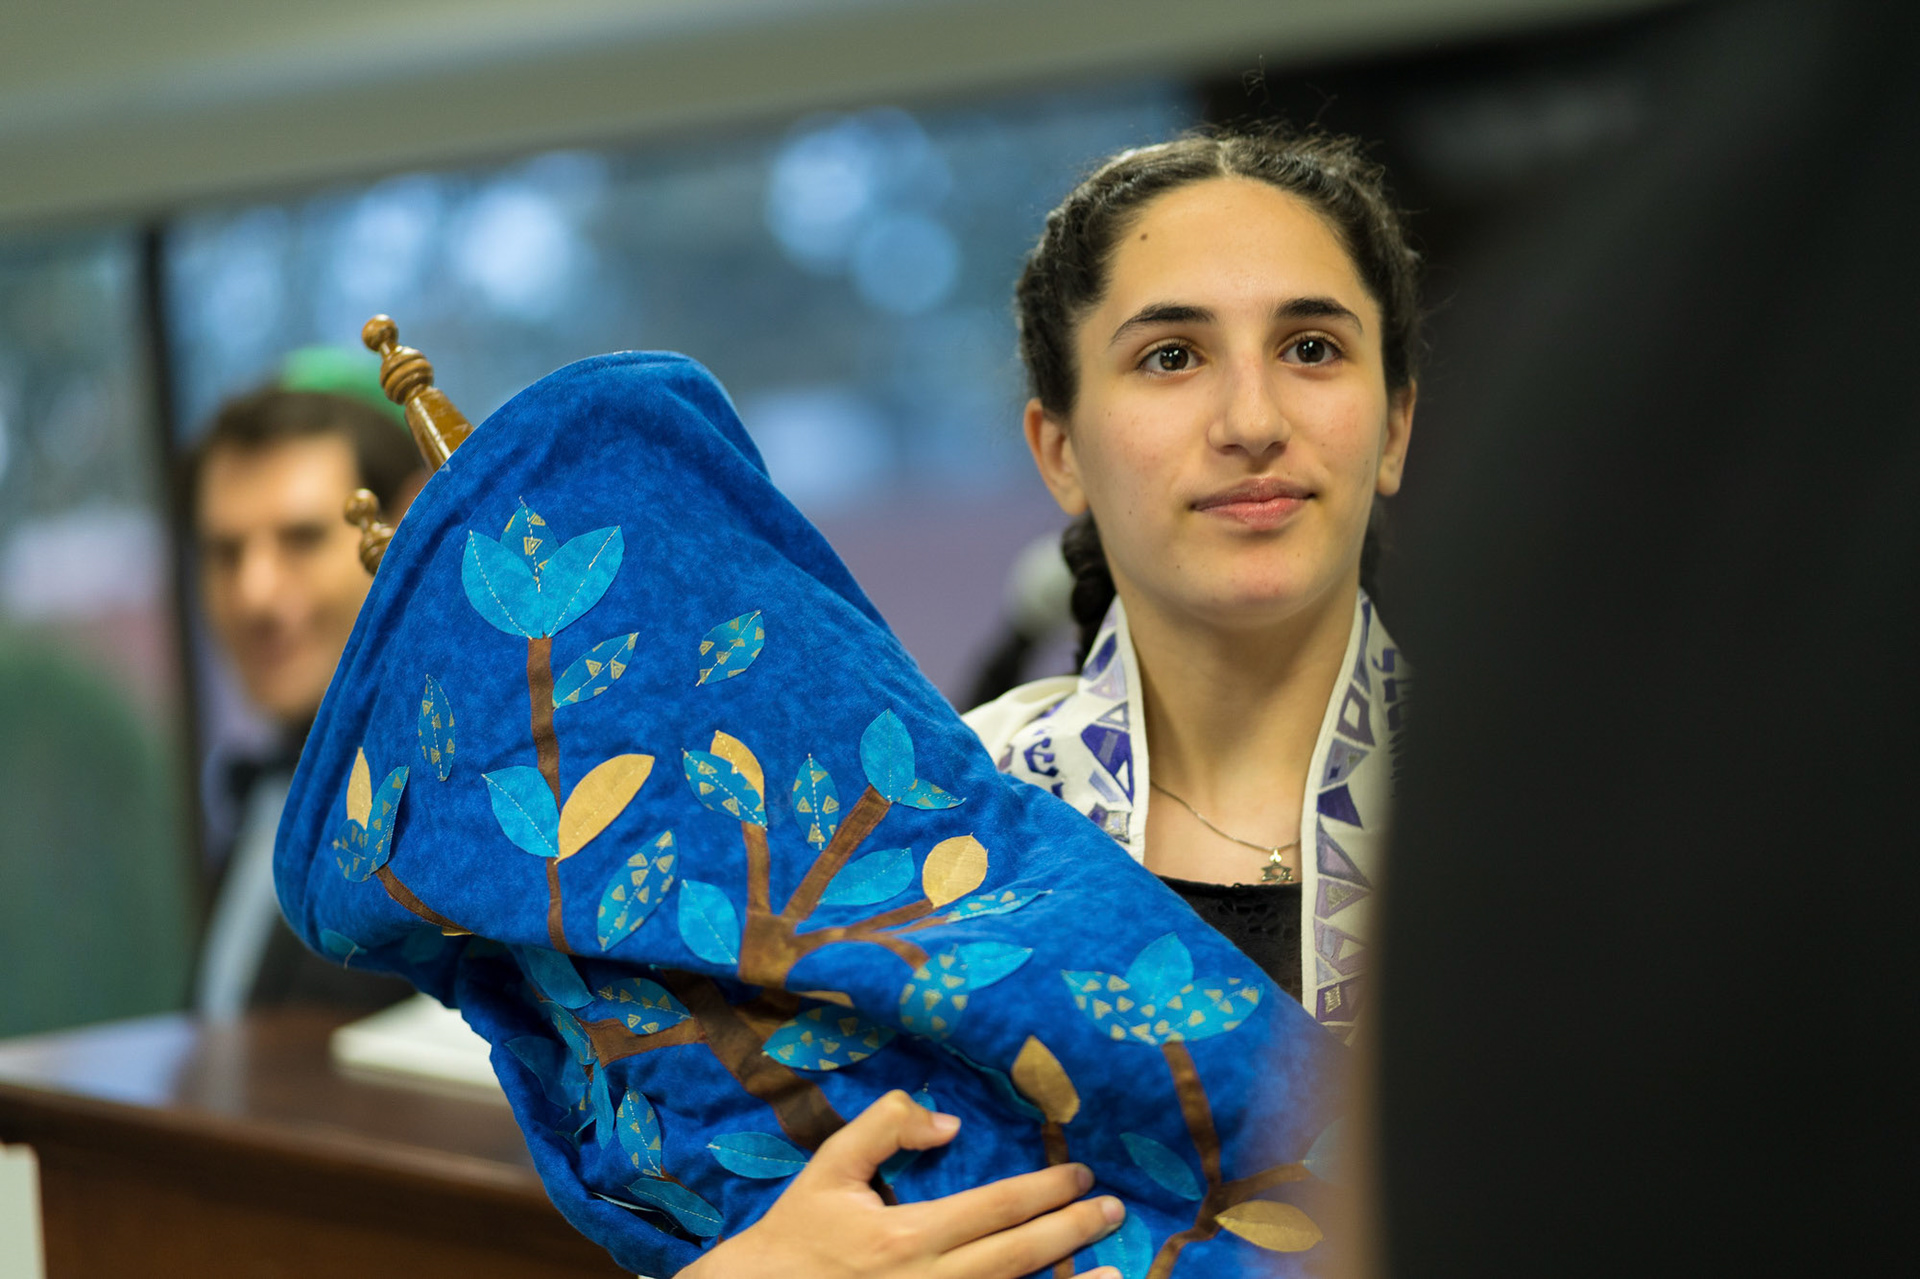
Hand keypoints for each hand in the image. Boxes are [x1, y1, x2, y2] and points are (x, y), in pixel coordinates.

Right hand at [680, 1090, 1122, 1277]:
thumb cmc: (797, 1234)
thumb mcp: (831, 1167)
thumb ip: (886, 1127)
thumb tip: (948, 1123)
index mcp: (905, 1236)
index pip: (995, 1208)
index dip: (1044, 1190)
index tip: (1080, 1172)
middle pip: (1017, 1257)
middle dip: (1071, 1230)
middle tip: (1112, 1209)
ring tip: (1115, 1271)